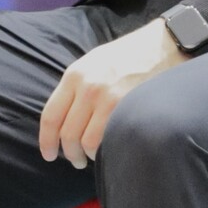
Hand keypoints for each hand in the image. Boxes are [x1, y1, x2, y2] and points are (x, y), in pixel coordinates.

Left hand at [38, 18, 186, 169]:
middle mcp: (87, 88)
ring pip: (86, 142)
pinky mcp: (127, 109)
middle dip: (69, 154)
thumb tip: (63, 120)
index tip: (48, 154)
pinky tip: (107, 150)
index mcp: (74, 75)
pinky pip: (107, 140)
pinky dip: (104, 151)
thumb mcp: (92, 63)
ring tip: (91, 157)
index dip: (46, 141)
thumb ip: (75, 88)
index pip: (51, 116)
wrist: (161, 46)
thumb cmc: (127, 56)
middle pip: (67, 133)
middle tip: (75, 160)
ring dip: (86, 156)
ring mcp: (108, 99)